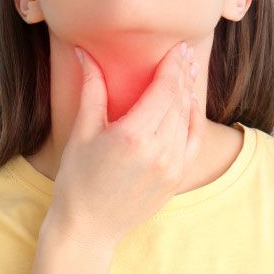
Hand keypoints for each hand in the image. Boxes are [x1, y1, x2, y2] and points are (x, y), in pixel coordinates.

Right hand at [44, 41, 204, 249]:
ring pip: (188, 119)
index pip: (164, 89)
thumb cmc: (78, 178)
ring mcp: (171, 166)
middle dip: (183, 74)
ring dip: (189, 93)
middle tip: (185, 53)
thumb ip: (91, 88)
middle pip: (179, 101)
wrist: (89, 226)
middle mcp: (158, 150)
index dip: (173, 65)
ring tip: (188, 72)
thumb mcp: (82, 131)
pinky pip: (194, 141)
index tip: (177, 47)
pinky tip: (190, 104)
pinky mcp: (177, 178)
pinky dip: (195, 119)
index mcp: (133, 135)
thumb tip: (83, 52)